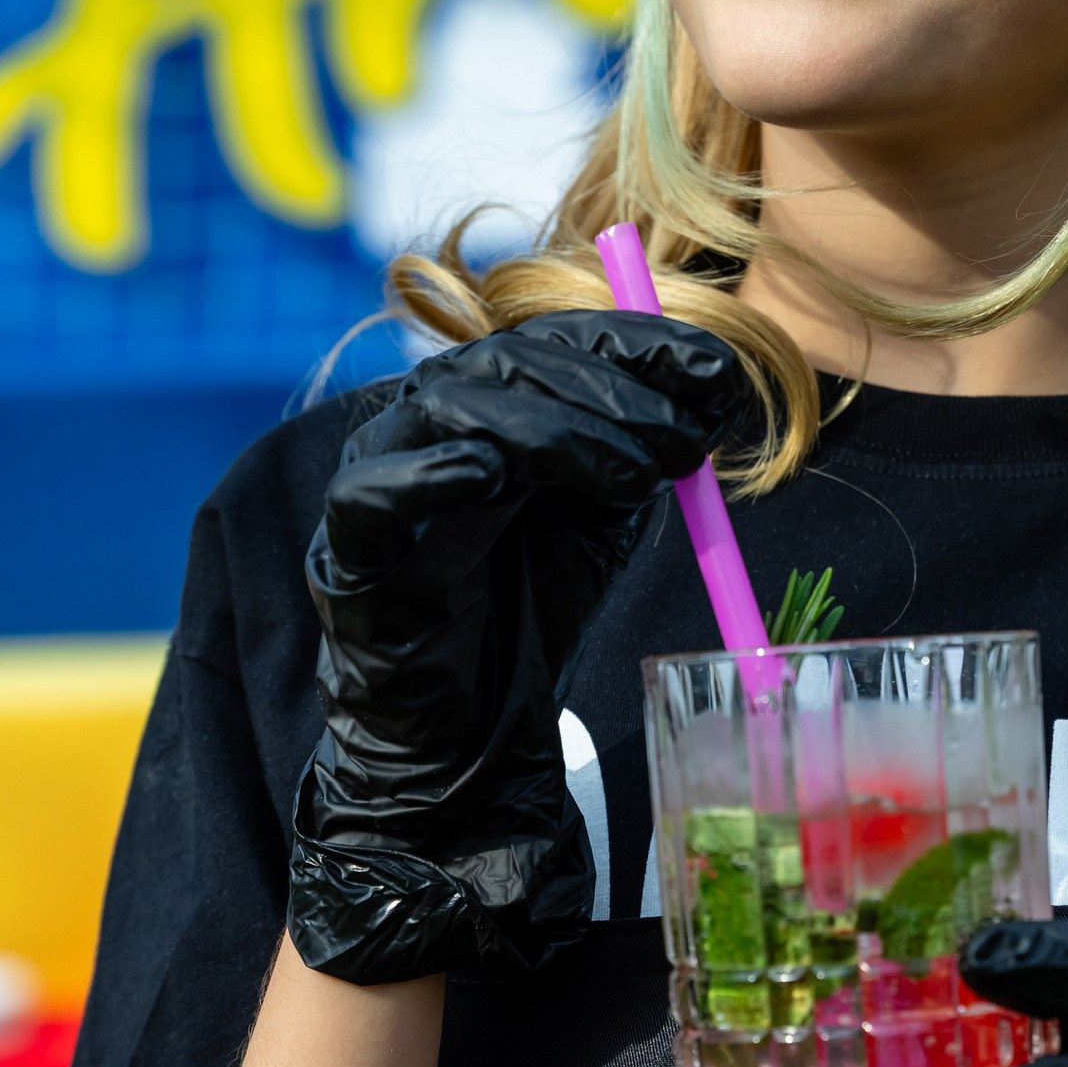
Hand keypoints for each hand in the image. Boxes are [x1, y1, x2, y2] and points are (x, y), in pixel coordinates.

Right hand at [290, 308, 744, 983]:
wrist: (466, 728)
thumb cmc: (532, 606)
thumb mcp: (609, 515)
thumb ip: (648, 449)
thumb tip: (720, 387)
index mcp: (490, 403)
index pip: (558, 339)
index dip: (636, 343)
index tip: (718, 371)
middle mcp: (429, 423)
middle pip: (507, 361)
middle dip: (610, 391)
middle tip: (683, 440)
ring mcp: (381, 476)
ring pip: (450, 408)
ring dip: (553, 428)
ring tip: (632, 474)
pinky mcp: (347, 548)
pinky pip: (370, 493)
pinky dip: (426, 475)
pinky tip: (484, 474)